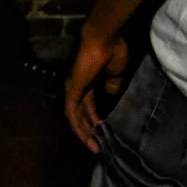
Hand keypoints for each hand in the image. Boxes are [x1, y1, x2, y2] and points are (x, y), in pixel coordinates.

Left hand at [64, 27, 127, 152]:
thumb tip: (110, 93)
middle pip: (80, 114)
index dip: (95, 120)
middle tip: (98, 147)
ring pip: (74, 116)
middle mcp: (78, 86)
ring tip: (93, 147)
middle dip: (89, 131)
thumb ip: (112, 84)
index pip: (88, 106)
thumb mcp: (115, 72)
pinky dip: (77, 125)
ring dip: (83, 132)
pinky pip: (70, 112)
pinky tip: (84, 137)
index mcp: (89, 82)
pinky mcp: (71, 89)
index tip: (103, 134)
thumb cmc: (112, 51)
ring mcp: (73, 88)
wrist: (104, 39)